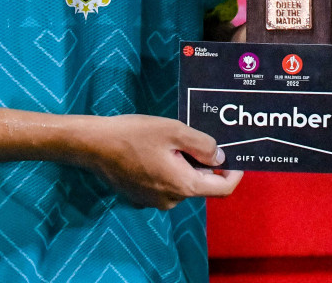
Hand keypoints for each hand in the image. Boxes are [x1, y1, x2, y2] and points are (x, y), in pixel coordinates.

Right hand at [76, 115, 242, 209]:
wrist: (94, 145)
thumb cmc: (135, 134)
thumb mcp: (175, 131)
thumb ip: (203, 146)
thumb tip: (219, 158)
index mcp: (184, 186)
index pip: (222, 188)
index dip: (234, 173)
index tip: (237, 157)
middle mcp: (171, 200)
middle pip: (201, 183)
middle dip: (204, 162)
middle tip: (196, 136)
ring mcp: (153, 201)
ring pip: (181, 181)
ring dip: (184, 163)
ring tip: (171, 139)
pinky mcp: (140, 196)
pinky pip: (164, 183)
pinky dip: (168, 168)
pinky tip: (154, 149)